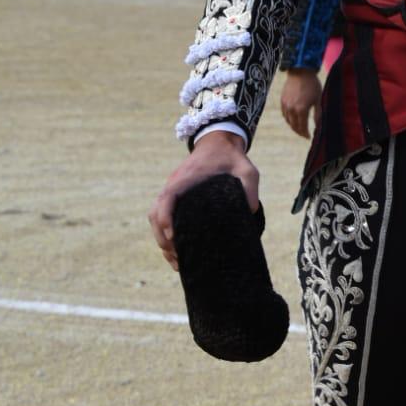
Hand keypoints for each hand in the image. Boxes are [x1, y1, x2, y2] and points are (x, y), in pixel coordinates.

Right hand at [148, 131, 257, 271]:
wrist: (219, 143)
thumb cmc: (232, 157)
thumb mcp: (247, 169)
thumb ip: (250, 188)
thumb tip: (250, 211)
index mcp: (186, 178)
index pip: (167, 198)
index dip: (165, 218)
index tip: (173, 237)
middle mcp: (174, 185)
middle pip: (155, 213)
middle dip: (162, 238)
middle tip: (179, 259)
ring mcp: (172, 191)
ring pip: (155, 218)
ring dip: (161, 240)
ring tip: (178, 263)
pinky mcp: (176, 197)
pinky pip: (162, 217)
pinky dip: (164, 234)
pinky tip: (177, 252)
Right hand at [280, 67, 321, 138]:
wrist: (300, 71)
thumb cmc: (312, 85)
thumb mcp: (318, 99)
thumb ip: (318, 114)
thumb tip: (318, 126)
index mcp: (301, 110)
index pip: (302, 127)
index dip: (306, 134)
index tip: (309, 137)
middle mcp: (291, 109)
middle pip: (294, 126)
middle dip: (300, 132)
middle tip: (305, 134)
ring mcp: (285, 105)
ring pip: (288, 121)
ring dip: (293, 126)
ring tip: (300, 127)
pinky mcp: (282, 100)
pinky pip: (284, 114)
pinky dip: (288, 119)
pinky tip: (293, 118)